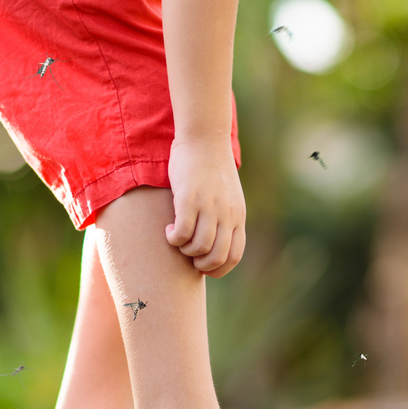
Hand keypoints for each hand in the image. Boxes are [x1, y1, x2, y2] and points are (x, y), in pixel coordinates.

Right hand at [165, 138, 245, 276]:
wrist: (205, 139)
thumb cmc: (212, 169)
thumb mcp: (227, 196)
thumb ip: (225, 217)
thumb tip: (214, 242)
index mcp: (237, 216)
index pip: (234, 256)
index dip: (218, 269)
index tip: (203, 266)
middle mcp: (227, 214)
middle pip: (217, 257)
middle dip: (200, 264)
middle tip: (188, 253)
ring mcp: (209, 207)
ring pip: (199, 248)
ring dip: (185, 250)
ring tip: (177, 236)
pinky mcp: (190, 199)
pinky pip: (182, 233)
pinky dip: (174, 238)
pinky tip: (169, 228)